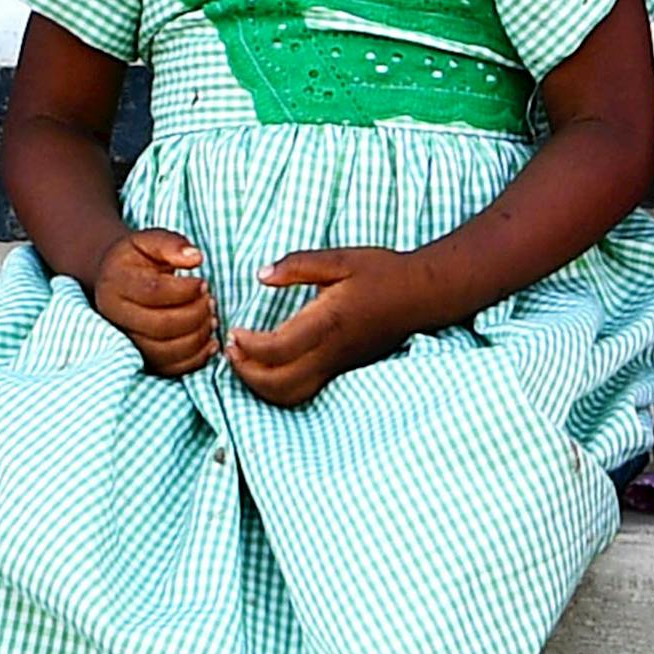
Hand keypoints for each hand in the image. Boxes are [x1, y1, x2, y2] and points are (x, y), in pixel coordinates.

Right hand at [83, 227, 227, 380]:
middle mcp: (115, 317)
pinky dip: (196, 359)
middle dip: (195, 314)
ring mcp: (126, 342)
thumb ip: (171, 244)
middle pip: (161, 325)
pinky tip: (209, 340)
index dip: (186, 289)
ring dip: (198, 336)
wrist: (116, 281)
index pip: (154, 292)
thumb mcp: (149, 240)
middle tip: (211, 301)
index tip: (203, 283)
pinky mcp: (141, 359)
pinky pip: (170, 369)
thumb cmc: (137, 259)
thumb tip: (195, 258)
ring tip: (211, 318)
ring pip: (166, 351)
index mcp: (115, 284)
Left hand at [226, 243, 434, 407]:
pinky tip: (270, 367)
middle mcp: (331, 351)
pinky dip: (279, 388)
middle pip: (278, 382)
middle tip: (232, 348)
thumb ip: (297, 265)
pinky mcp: (342, 370)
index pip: (277, 349)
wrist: (421, 295)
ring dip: (261, 385)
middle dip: (246, 371)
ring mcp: (337, 365)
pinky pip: (305, 392)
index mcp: (327, 322)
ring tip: (246, 361)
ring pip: (290, 395)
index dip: (248, 346)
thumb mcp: (340, 258)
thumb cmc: (382, 273)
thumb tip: (261, 275)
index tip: (236, 330)